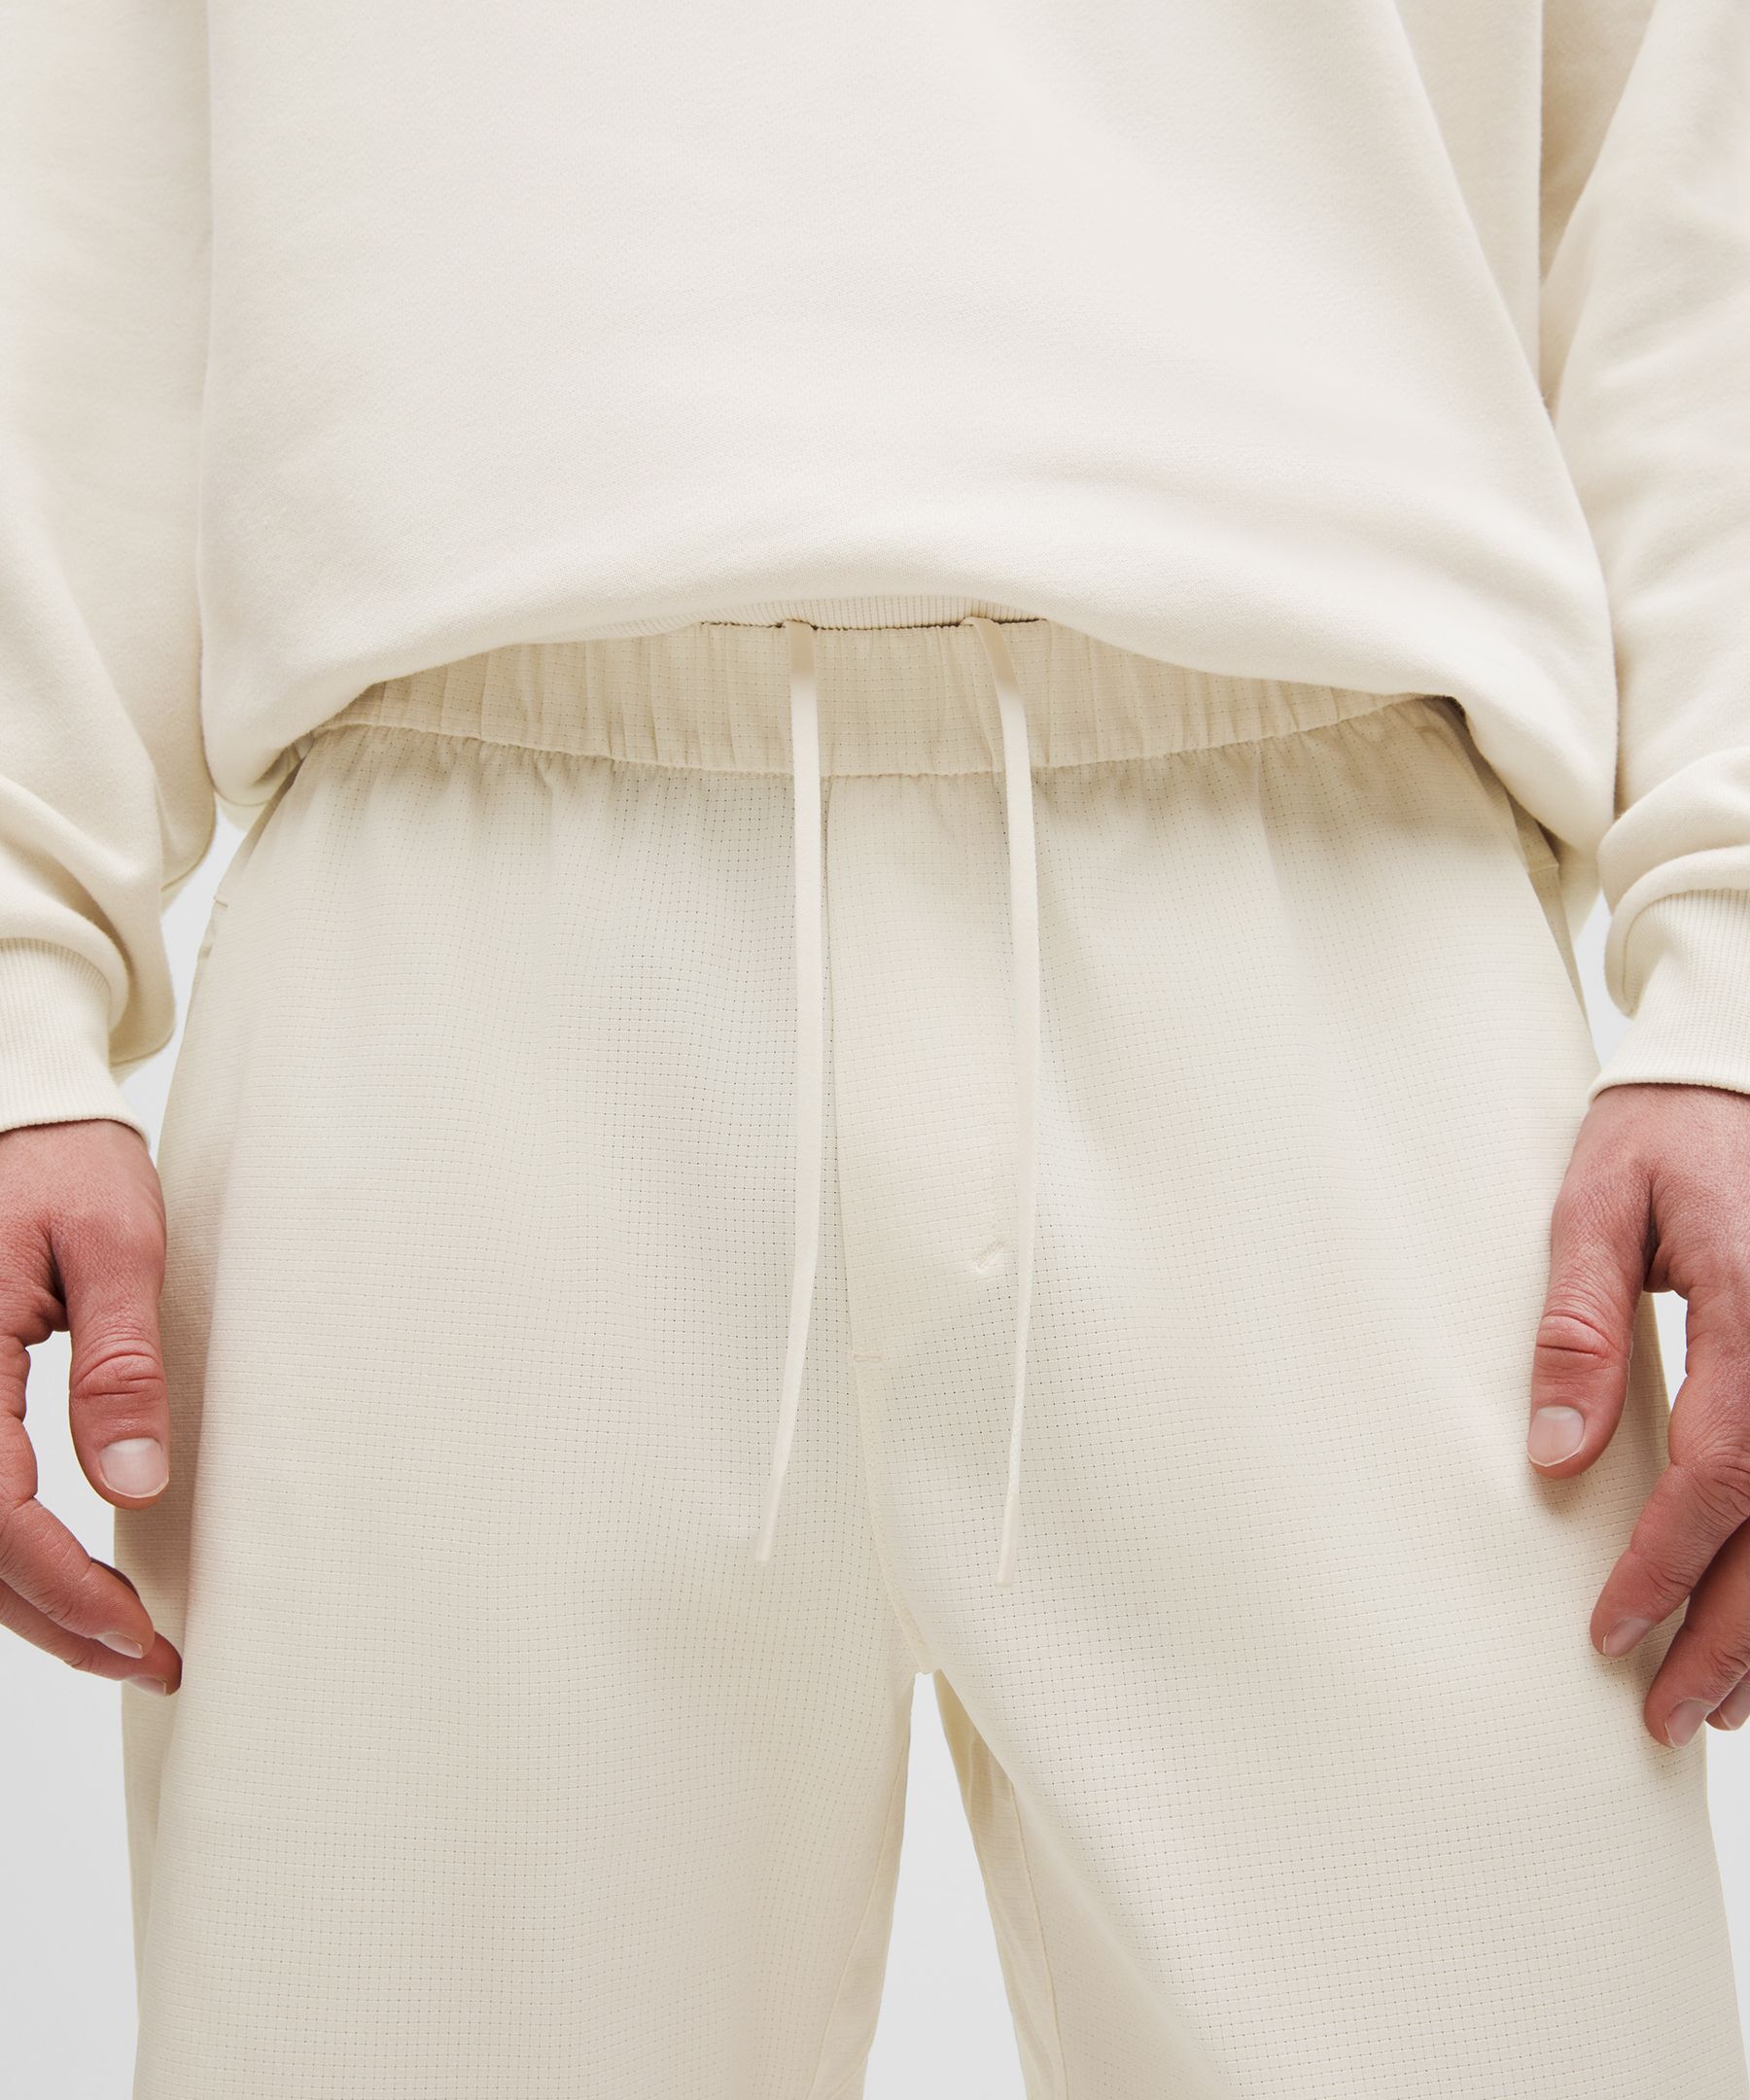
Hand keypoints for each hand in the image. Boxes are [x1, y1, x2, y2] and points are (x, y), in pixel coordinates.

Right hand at [0, 1119, 179, 1693]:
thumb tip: (135, 1486)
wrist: (18, 1108)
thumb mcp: (117, 1243)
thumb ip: (121, 1366)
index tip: (138, 1631)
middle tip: (148, 1661)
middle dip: (53, 1618)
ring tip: (120, 1643)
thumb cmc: (67, 1159)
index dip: (61, 1586)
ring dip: (29, 1600)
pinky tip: (67, 1582)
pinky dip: (8, 1554)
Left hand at [1529, 1081, 1749, 1746]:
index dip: (1669, 1566)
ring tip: (1719, 1708)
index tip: (1612, 1631)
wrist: (1739, 1070)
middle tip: (1665, 1717)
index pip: (1721, 1473)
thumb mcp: (1595, 1204)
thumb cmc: (1664, 1132)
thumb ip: (1576, 1327)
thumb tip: (1556, 1457)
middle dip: (1732, 1636)